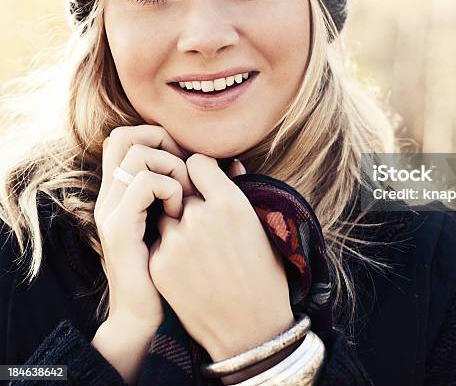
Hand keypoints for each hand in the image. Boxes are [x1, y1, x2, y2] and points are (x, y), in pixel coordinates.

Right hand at [94, 125, 196, 330]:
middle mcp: (111, 196)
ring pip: (137, 154)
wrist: (146, 319)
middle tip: (186, 169)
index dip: (158, 136)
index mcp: (123, 192)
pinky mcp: (119, 229)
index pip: (127, 137)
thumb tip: (234, 163)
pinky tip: (179, 212)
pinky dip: (170, 188)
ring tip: (185, 195)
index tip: (187, 158)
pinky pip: (146, 183)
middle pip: (123, 136)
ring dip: (171, 166)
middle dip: (161, 141)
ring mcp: (111, 211)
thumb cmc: (176, 270)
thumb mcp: (184, 223)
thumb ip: (195, 190)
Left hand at [148, 154, 294, 360]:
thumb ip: (237, 190)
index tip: (203, 183)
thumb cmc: (263, 273)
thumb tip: (229, 164)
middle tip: (204, 224)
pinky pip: (157, 243)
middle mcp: (200, 216)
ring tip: (197, 250)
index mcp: (230, 202)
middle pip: (179, 190)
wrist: (250, 328)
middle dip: (188, 201)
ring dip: (175, 225)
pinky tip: (188, 268)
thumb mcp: (259, 226)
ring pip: (164, 216)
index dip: (199, 172)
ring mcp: (176, 241)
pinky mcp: (159, 265)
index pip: (196, 162)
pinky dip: (167, 250)